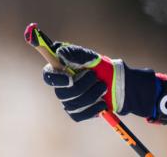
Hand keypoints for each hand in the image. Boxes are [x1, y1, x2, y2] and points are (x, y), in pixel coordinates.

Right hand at [42, 43, 166, 122]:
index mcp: (61, 71)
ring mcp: (68, 102)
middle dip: (82, 86)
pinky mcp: (77, 113)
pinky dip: (94, 108)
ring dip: (92, 94)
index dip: (56, 79)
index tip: (70, 77)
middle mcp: (61, 88)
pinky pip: (80, 115)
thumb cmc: (102, 68)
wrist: (118, 85)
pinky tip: (102, 102)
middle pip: (62, 93)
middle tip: (95, 77)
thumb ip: (76, 54)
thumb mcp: (92, 58)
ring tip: (103, 86)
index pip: (48, 76)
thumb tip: (59, 51)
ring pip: (74, 104)